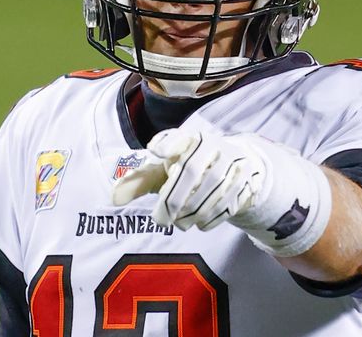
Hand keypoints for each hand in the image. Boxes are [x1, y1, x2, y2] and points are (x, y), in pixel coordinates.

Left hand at [112, 128, 331, 256]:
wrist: (237, 166)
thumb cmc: (190, 168)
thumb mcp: (166, 170)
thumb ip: (140, 181)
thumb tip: (113, 198)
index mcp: (191, 139)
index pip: (178, 137)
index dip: (167, 143)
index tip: (154, 151)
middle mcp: (214, 146)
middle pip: (193, 171)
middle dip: (175, 198)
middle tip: (161, 219)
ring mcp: (234, 163)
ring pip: (213, 189)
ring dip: (193, 211)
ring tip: (179, 223)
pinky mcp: (249, 182)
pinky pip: (230, 202)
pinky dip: (212, 217)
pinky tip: (199, 224)